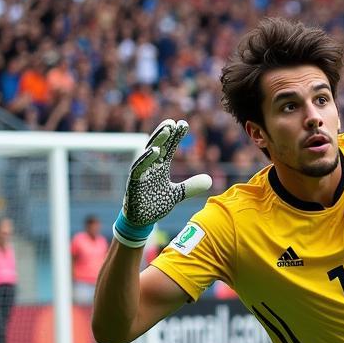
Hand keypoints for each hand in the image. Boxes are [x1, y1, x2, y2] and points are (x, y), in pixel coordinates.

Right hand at [114, 119, 211, 247]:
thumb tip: (210, 179)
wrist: (141, 220)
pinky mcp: (133, 183)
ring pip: (148, 154)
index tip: (184, 124)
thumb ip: (191, 186)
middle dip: (166, 134)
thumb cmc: (155, 203)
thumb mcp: (177, 194)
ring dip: (157, 141)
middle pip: (158, 146)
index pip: (169, 148)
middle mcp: (150, 167)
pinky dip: (146, 159)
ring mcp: (141, 174)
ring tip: (167, 130)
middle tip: (174, 122)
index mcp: (160, 167)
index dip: (176, 137)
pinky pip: (139, 168)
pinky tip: (155, 150)